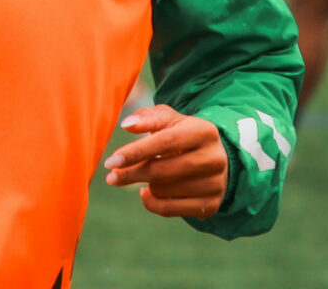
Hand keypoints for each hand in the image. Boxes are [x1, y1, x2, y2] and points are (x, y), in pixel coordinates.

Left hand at [103, 104, 228, 219]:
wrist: (216, 158)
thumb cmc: (183, 135)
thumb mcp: (169, 120)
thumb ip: (147, 117)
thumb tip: (126, 125)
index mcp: (204, 131)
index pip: (164, 142)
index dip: (135, 151)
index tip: (111, 161)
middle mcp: (213, 158)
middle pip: (162, 170)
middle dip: (131, 174)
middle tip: (111, 177)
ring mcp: (215, 184)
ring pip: (163, 191)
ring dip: (145, 185)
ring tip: (145, 176)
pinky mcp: (211, 205)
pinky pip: (169, 210)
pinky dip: (151, 203)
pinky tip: (147, 192)